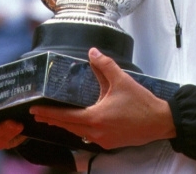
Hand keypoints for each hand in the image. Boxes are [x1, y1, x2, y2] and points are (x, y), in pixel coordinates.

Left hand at [30, 48, 175, 149]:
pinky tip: (80, 125)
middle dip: (52, 120)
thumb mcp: (122, 80)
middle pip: (68, 126)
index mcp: (95, 117)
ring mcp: (103, 140)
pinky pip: (90, 137)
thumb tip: (93, 52)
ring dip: (66, 125)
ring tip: (56, 119)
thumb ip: (105, 65)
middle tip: (39, 115)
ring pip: (78, 133)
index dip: (48, 113)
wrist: (160, 122)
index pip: (64, 116)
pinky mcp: (110, 143)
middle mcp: (96, 132)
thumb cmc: (142, 103)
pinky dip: (81, 130)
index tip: (35, 110)